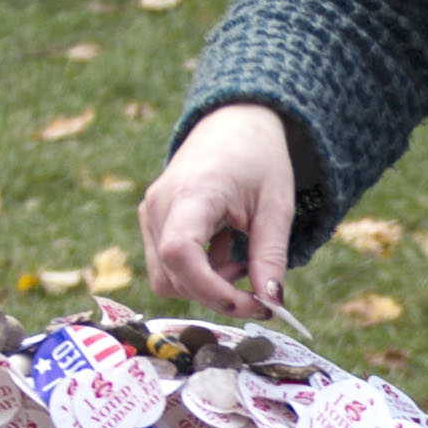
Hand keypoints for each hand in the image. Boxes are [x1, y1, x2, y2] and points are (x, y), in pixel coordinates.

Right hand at [142, 103, 300, 314]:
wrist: (233, 124)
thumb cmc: (258, 159)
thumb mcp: (277, 207)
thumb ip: (271, 257)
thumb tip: (271, 303)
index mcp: (192, 193)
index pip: (180, 253)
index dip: (211, 289)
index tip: (252, 303)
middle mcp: (159, 205)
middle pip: (173, 277)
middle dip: (218, 295)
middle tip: (260, 292)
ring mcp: (150, 215)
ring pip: (167, 279)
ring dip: (207, 286)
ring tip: (240, 259)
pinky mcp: (152, 223)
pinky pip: (167, 267)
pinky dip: (198, 273)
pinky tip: (224, 249)